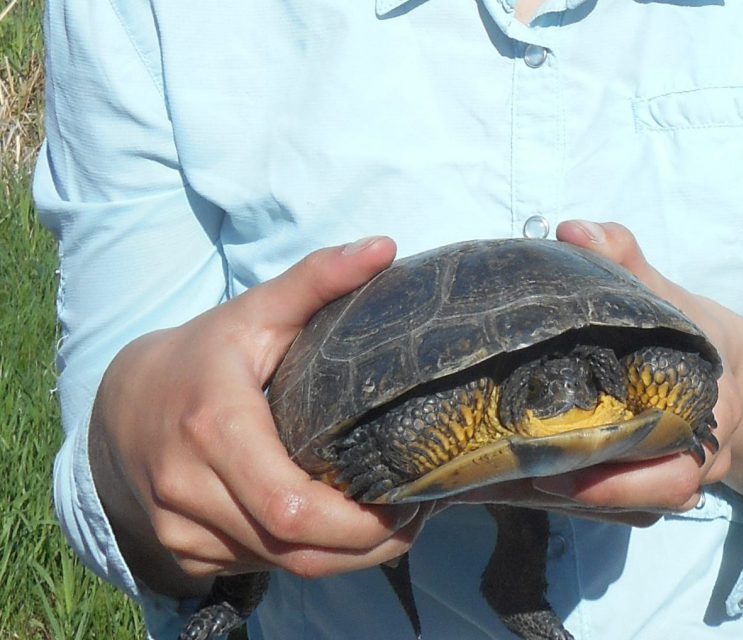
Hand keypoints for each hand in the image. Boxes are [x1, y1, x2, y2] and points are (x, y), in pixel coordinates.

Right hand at [89, 237, 429, 598]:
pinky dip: (305, 556)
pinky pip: (259, 566)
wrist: (119, 403)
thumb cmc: (201, 355)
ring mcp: (180, 528)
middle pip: (296, 548)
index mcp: (214, 428)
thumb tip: (385, 246)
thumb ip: (317, 279)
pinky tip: (338, 533)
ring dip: (343, 556)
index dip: (356, 523)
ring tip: (390, 525)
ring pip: (282, 565)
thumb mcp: (255, 313)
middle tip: (414, 520)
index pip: (290, 506)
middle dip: (366, 547)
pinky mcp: (184, 551)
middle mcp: (189, 488)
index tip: (409, 505)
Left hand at [451, 221, 742, 519]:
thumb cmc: (691, 327)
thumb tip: (573, 231)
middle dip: (590, 494)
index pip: (677, 464)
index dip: (623, 478)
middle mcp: (701, 455)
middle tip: (525, 477)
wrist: (728, 366)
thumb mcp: (666, 292)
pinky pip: (620, 509)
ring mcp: (679, 478)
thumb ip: (624, 259)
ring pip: (633, 509)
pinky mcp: (651, 488)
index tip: (564, 469)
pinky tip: (521, 484)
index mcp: (712, 410)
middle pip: (653, 497)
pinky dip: (576, 500)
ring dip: (575, 502)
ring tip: (508, 484)